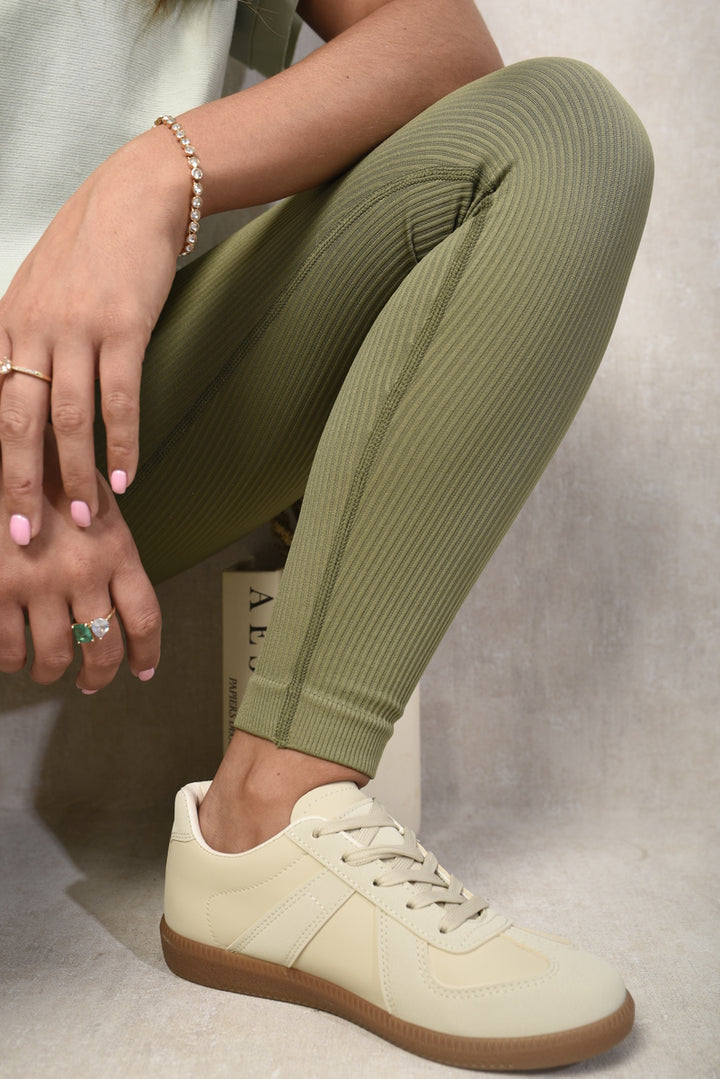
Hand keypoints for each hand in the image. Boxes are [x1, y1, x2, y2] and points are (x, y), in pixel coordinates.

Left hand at [0, 128, 187, 541]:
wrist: (133, 198)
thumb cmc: (88, 250)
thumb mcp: (35, 291)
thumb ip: (22, 342)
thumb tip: (16, 396)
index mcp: (5, 325)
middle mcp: (32, 330)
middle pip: (16, 421)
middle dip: (19, 483)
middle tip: (24, 532)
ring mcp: (78, 330)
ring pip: (69, 419)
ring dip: (75, 476)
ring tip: (83, 519)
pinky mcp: (123, 329)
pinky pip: (119, 399)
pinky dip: (121, 444)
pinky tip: (124, 478)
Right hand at [0, 431, 160, 689]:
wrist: (12, 458)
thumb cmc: (53, 477)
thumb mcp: (98, 505)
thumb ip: (113, 555)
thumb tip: (124, 606)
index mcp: (117, 550)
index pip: (144, 618)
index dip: (146, 653)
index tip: (143, 670)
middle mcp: (83, 571)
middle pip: (103, 649)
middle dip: (99, 676)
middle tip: (91, 683)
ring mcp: (38, 582)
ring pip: (55, 657)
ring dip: (52, 672)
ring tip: (48, 669)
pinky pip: (8, 647)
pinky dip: (12, 660)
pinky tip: (14, 655)